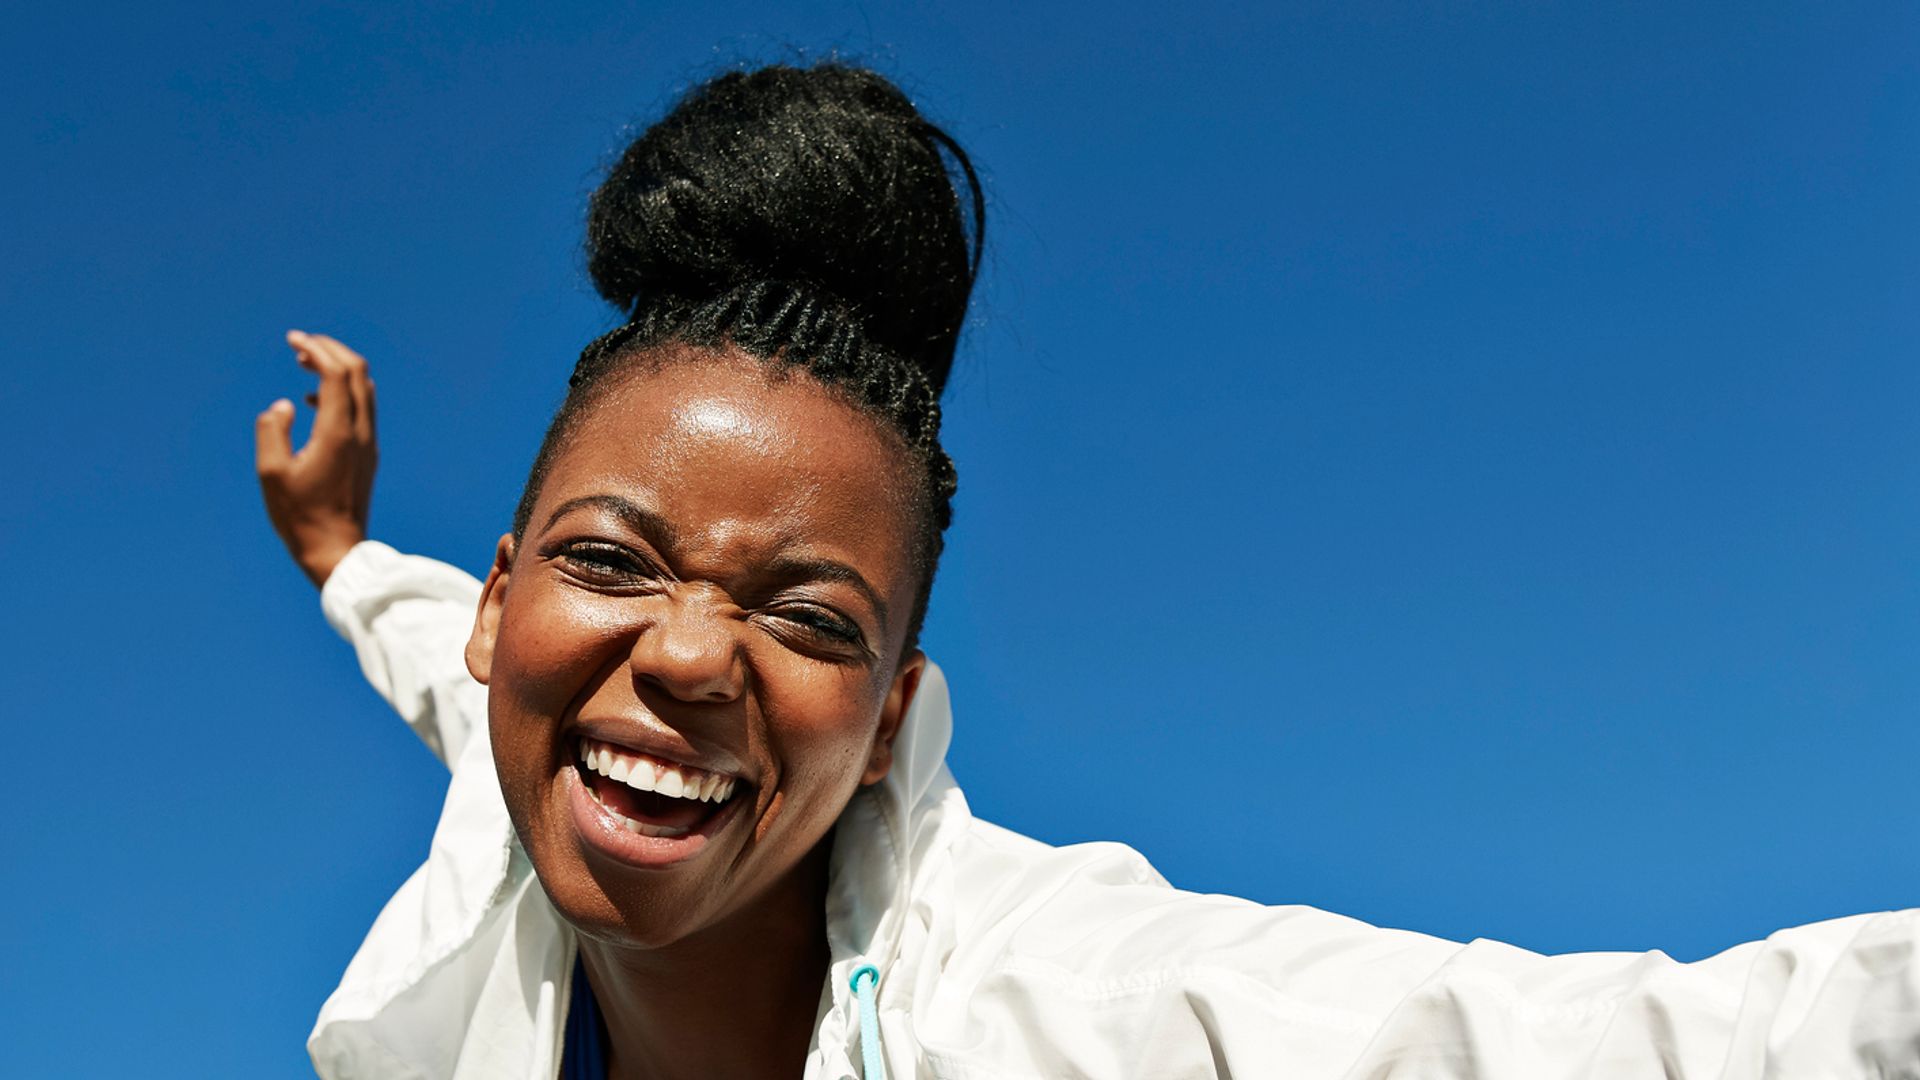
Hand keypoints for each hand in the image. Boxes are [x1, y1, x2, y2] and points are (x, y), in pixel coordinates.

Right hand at [255, 330, 378, 586]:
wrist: (336, 550)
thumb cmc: (300, 515)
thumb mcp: (271, 472)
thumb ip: (272, 430)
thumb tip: (284, 405)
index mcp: (338, 432)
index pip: (336, 373)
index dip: (316, 349)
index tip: (293, 339)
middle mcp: (360, 433)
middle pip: (357, 373)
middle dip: (330, 350)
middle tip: (300, 343)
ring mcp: (368, 444)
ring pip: (363, 389)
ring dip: (337, 369)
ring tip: (303, 363)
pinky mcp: (367, 454)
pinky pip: (361, 408)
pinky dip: (340, 392)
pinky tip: (311, 401)